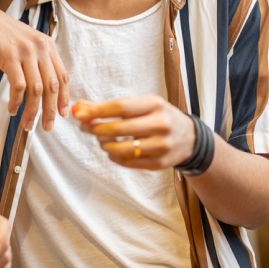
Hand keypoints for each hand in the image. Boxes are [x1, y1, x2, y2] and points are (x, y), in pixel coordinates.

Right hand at [0, 2, 68, 132]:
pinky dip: (16, 101)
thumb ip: (37, 59)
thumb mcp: (27, 42)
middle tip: (47, 126)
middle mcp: (40, 49)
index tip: (62, 114)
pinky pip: (18, 86)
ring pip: (36, 89)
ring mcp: (26, 53)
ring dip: (32, 110)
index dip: (64, 98)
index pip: (62, 76)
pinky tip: (12, 109)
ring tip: (27, 124)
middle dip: (50, 110)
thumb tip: (44, 87)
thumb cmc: (2, 32)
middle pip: (51, 86)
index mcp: (47, 45)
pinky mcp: (10, 57)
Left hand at [72, 95, 196, 169]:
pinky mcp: (159, 163)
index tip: (80, 113)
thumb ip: (109, 106)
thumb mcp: (140, 105)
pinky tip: (112, 150)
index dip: (97, 111)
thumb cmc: (157, 117)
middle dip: (96, 128)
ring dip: (105, 144)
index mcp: (155, 104)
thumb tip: (79, 106)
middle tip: (84, 127)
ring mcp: (161, 145)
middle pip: (119, 128)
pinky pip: (128, 162)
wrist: (189, 138)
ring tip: (101, 139)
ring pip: (122, 148)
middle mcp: (161, 124)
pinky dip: (114, 156)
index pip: (120, 107)